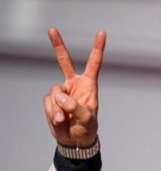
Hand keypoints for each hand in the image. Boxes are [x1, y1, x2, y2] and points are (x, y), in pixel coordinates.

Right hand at [43, 28, 105, 147]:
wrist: (74, 140)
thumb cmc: (86, 128)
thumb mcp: (87, 118)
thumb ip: (76, 107)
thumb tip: (60, 97)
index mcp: (89, 85)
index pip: (94, 64)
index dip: (97, 48)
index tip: (101, 33)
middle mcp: (74, 84)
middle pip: (64, 61)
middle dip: (57, 45)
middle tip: (52, 30)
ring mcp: (61, 92)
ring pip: (54, 92)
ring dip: (57, 108)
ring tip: (64, 120)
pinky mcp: (51, 100)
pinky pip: (48, 103)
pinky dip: (52, 113)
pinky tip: (59, 120)